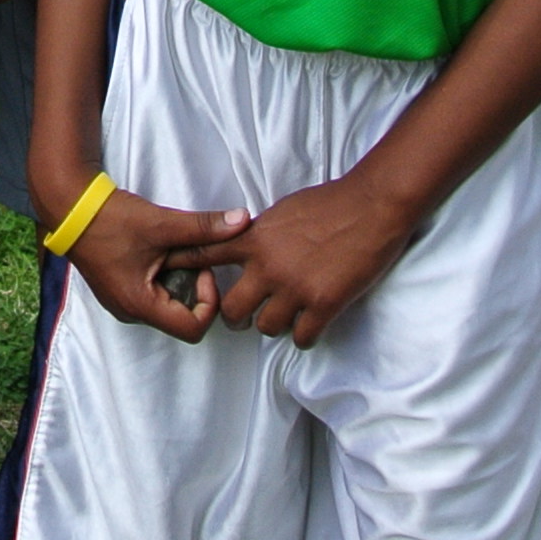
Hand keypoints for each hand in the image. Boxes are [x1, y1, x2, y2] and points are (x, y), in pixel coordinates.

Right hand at [62, 184, 253, 343]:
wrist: (69, 206)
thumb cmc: (111, 219)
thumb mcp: (162, 223)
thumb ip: (204, 227)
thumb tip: (243, 221)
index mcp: (141, 305)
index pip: (194, 328)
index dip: (209, 300)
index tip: (202, 268)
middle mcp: (130, 312)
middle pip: (181, 319)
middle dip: (195, 289)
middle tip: (191, 258)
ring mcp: (122, 303)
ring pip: (167, 307)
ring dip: (179, 282)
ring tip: (174, 252)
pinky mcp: (118, 290)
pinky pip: (152, 296)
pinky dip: (164, 279)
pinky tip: (159, 253)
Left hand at [185, 170, 421, 347]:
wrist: (371, 206)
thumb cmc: (330, 202)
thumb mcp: (282, 211)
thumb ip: (259, 233)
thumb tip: (246, 242)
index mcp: (254, 239)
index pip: (204, 254)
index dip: (185, 268)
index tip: (169, 276)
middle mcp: (268, 266)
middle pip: (232, 310)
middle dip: (237, 317)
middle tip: (246, 317)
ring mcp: (295, 288)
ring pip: (266, 327)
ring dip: (274, 325)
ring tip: (285, 318)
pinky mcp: (324, 304)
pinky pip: (302, 337)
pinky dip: (305, 336)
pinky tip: (311, 328)